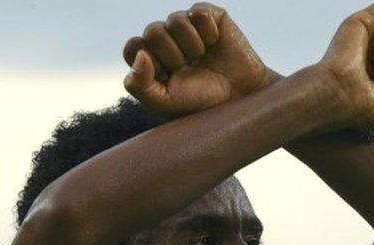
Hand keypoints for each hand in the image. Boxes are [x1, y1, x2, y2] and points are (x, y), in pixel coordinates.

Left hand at [122, 3, 269, 117]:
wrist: (240, 97)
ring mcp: (187, 25)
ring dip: (192, 46)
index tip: (167, 77)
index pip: (133, 47)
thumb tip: (140, 55)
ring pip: (175, 20)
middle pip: (152, 31)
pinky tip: (215, 44)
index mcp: (151, 59)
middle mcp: (166, 39)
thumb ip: (139, 85)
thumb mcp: (165, 102)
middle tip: (188, 68)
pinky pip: (199, 13)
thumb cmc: (201, 101)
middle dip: (172, 55)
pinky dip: (208, 33)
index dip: (149, 62)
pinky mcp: (209, 16)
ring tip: (202, 58)